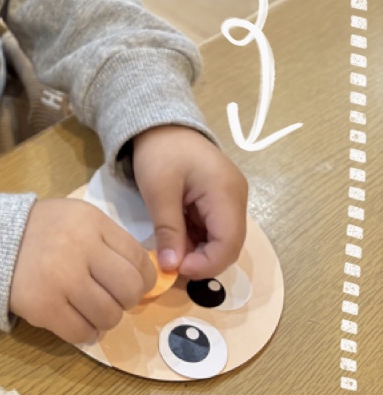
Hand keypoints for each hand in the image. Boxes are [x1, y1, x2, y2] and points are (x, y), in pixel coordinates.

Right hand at [9, 197, 156, 343]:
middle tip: (112, 298)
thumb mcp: (80, 220)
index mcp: (93, 223)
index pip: (139, 259)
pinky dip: (85, 332)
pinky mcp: (44, 306)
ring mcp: (61, 279)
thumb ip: (111, 242)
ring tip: (89, 308)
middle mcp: (80, 248)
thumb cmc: (45, 231)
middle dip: (127, 300)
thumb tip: (145, 278)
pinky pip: (83, 333)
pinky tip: (75, 318)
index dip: (144, 279)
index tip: (135, 285)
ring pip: (109, 316)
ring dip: (104, 318)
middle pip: (130, 290)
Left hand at [132, 125, 247, 278]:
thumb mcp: (158, 191)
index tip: (176, 269)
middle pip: (229, 244)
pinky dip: (196, 239)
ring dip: (197, 251)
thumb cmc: (160, 152)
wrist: (160, 125)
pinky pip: (213, 229)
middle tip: (171, 264)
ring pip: (221, 240)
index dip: (206, 264)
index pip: (229, 243)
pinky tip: (176, 238)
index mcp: (226, 192)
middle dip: (202, 260)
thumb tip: (171, 268)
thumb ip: (168, 231)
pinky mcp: (219, 200)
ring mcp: (230, 199)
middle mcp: (236, 198)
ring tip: (170, 250)